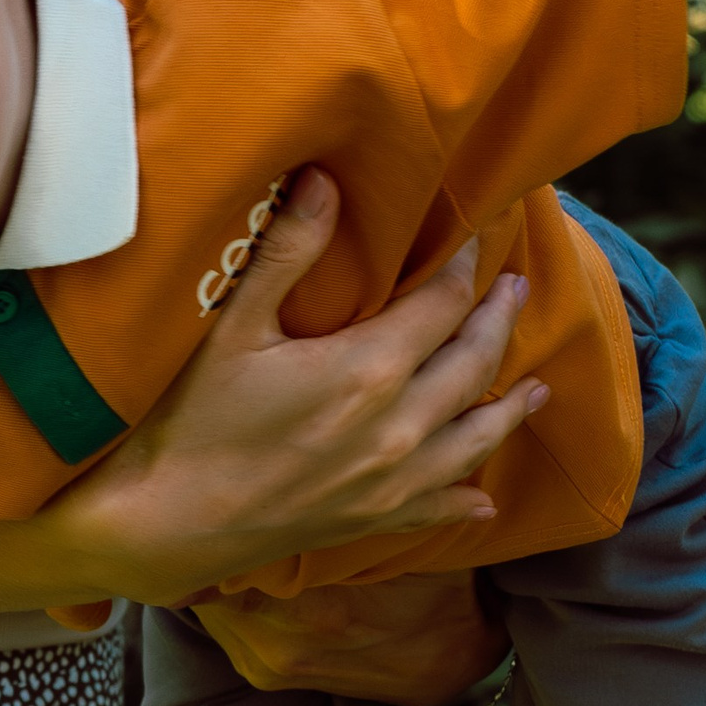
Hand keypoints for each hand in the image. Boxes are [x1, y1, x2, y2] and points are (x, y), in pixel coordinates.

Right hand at [67, 170, 545, 609]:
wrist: (167, 523)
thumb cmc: (191, 420)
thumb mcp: (232, 326)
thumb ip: (286, 252)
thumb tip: (324, 182)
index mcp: (368, 369)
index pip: (440, 305)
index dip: (463, 268)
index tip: (475, 241)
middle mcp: (398, 427)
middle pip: (471, 364)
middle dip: (497, 322)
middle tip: (518, 290)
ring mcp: (392, 481)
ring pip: (475, 438)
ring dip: (509, 408)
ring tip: (537, 387)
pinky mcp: (373, 520)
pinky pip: (438, 506)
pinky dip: (467, 498)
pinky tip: (484, 500)